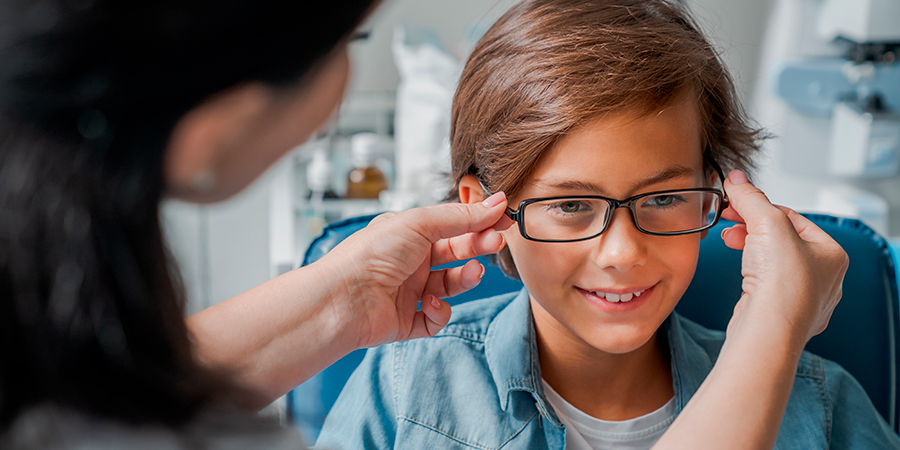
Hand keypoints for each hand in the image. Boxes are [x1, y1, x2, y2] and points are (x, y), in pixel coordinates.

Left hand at [317, 192, 510, 349]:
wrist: (343, 299)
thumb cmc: (372, 254)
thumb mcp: (420, 223)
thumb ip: (460, 216)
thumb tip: (495, 203)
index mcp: (409, 233)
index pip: (452, 225)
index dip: (478, 223)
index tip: (504, 220)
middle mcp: (409, 261)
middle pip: (455, 253)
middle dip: (478, 247)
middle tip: (496, 243)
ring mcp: (409, 291)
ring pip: (450, 286)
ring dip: (465, 278)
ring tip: (473, 273)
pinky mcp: (407, 321)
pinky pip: (436, 317)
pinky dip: (438, 311)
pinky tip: (427, 303)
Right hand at [719, 171, 847, 349]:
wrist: (768, 329)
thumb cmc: (782, 284)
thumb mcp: (766, 224)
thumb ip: (751, 198)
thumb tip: (738, 179)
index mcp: (833, 254)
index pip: (793, 218)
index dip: (760, 208)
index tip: (736, 203)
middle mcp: (824, 278)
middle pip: (782, 240)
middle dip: (752, 228)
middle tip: (729, 222)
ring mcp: (805, 300)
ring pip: (775, 263)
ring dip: (750, 249)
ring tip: (730, 242)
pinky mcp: (783, 315)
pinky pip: (768, 285)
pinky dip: (752, 274)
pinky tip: (742, 273)